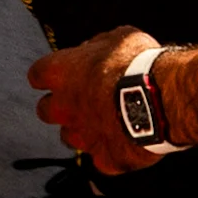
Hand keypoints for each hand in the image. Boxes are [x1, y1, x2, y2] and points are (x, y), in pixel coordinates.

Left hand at [29, 24, 172, 173]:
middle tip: (81, 100)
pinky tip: (125, 141)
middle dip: (59, 107)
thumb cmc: (138, 63)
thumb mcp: (117, 38)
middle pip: (45, 110)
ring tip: (106, 122)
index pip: (37, 75)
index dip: (49, 76)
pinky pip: (100, 158)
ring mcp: (82, 136)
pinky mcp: (104, 159)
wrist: (160, 99)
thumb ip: (96, 47)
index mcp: (60, 72)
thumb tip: (93, 51)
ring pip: (69, 137)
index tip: (61, 75)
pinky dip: (110, 151)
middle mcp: (63, 107)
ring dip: (82, 130)